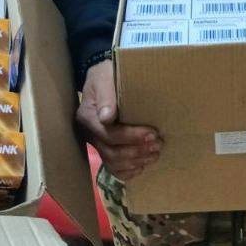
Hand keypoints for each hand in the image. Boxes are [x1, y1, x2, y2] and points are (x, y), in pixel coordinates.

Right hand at [75, 60, 159, 180]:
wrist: (104, 76)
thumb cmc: (107, 74)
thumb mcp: (105, 76)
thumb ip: (106, 94)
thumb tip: (106, 117)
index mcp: (87, 116)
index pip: (109, 134)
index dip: (131, 137)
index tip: (153, 133)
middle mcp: (89, 133)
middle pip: (111, 152)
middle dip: (136, 151)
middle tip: (158, 145)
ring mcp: (95, 142)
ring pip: (112, 163)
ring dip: (135, 162)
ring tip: (154, 155)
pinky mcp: (103, 147)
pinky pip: (112, 168)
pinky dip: (127, 171)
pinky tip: (141, 167)